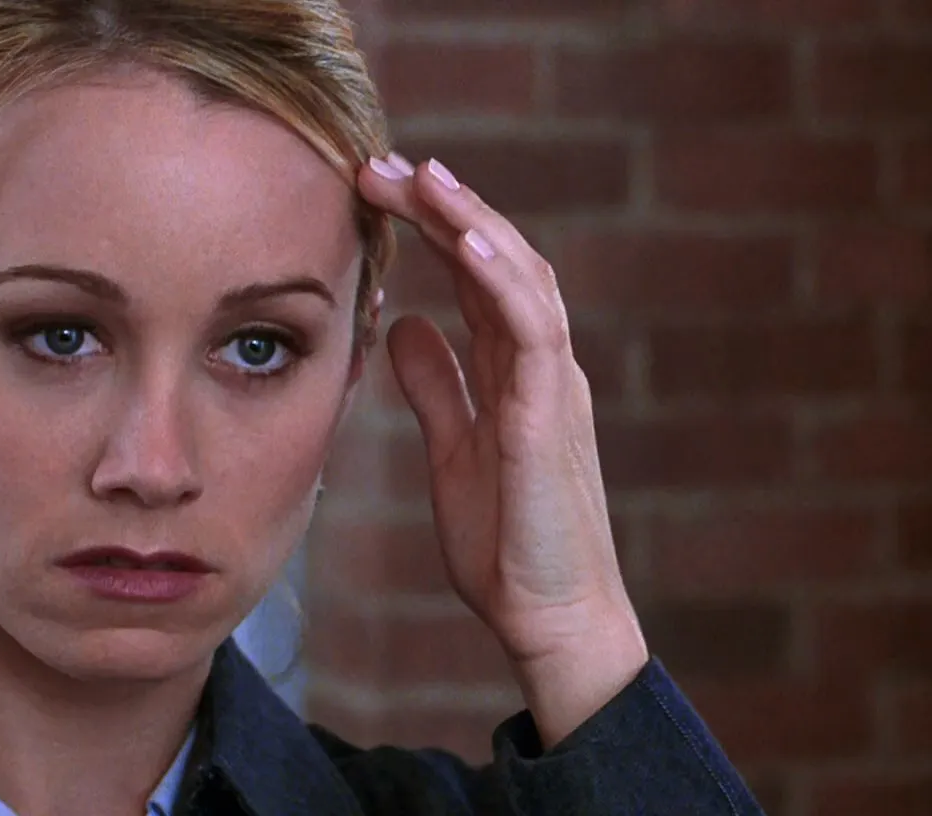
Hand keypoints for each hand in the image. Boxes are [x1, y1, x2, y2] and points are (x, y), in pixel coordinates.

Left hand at [356, 153, 648, 746]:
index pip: (477, 275)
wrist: (551, 620)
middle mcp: (543, 365)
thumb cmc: (508, 547)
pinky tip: (465, 240)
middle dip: (442, 205)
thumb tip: (406, 324)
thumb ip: (438, 385)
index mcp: (518, 372)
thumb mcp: (453, 450)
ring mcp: (553, 385)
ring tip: (420, 175)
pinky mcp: (550, 416)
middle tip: (379, 164)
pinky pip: (534, 329)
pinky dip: (501, 277)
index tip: (378, 188)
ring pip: (521, 276)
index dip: (434, 225)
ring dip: (470, 220)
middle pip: (497, 258)